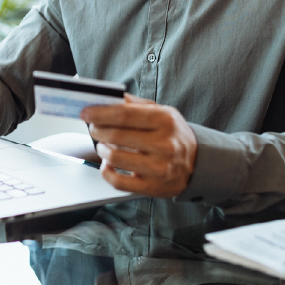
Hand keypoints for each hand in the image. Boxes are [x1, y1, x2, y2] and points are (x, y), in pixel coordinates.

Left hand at [81, 94, 196, 197]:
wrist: (198, 164)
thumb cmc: (174, 135)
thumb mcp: (162, 112)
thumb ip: (135, 105)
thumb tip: (108, 98)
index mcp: (165, 120)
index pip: (124, 114)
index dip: (100, 113)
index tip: (86, 112)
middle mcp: (164, 144)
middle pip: (116, 136)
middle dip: (97, 130)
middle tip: (93, 128)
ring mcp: (159, 168)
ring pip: (114, 158)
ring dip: (101, 150)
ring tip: (103, 146)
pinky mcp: (152, 187)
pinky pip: (118, 182)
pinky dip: (106, 172)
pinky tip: (108, 164)